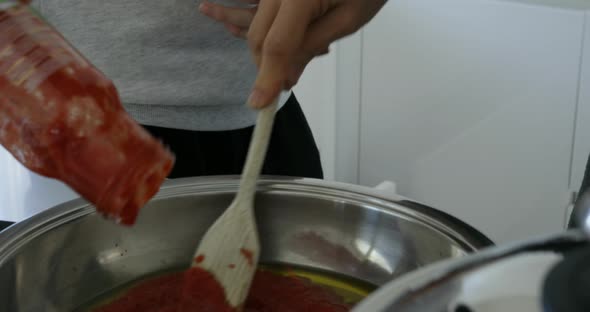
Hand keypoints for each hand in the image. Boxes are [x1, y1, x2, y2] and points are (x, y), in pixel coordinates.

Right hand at [201, 0, 385, 108]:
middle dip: (268, 66)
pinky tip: (223, 20)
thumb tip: (285, 78)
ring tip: (272, 66)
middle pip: (260, 35)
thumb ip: (312, 46)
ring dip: (261, 47)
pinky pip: (256, 5)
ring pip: (254, 22)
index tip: (260, 104)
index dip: (268, 77)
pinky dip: (248, 17)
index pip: (277, 44)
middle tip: (286, 84)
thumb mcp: (348, 18)